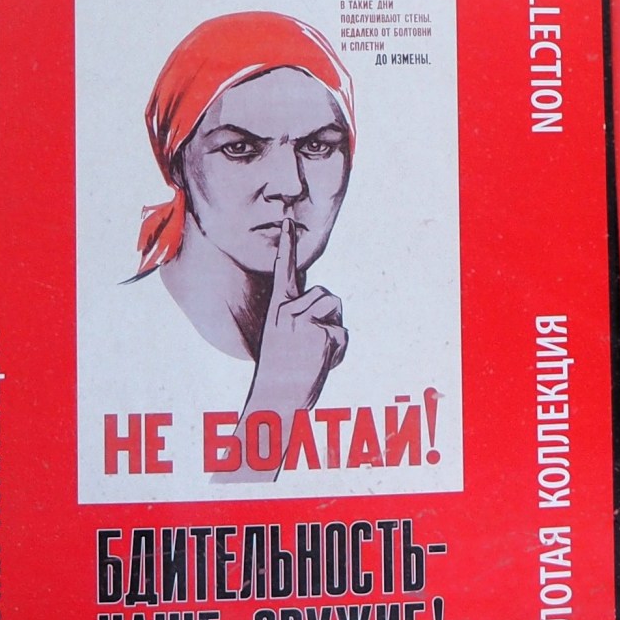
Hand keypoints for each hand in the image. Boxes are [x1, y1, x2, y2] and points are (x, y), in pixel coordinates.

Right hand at [245, 221, 346, 427]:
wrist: (276, 400)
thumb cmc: (283, 371)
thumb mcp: (286, 336)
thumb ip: (301, 315)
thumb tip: (324, 300)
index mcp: (277, 309)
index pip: (284, 270)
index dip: (287, 244)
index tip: (289, 219)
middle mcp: (287, 310)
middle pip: (326, 294)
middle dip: (329, 317)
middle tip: (308, 346)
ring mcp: (304, 321)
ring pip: (335, 309)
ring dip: (333, 332)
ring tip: (313, 354)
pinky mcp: (321, 334)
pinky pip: (343, 334)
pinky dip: (339, 352)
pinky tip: (320, 363)